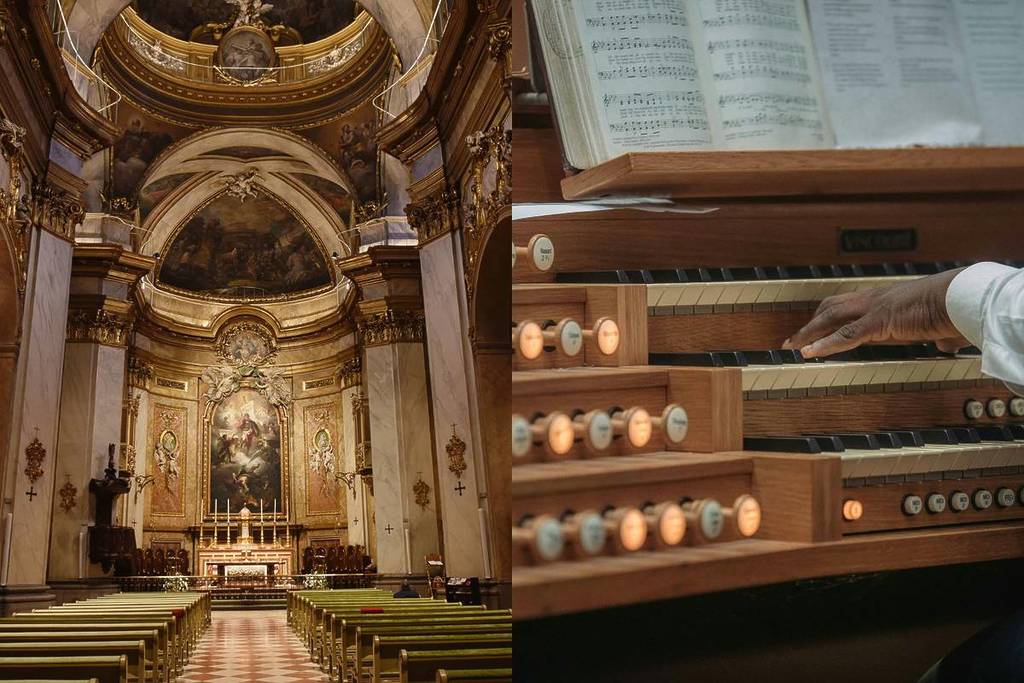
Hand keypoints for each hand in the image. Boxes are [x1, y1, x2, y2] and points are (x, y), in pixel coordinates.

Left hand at [782, 268, 967, 357]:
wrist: (965, 296)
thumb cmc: (959, 308)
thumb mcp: (945, 323)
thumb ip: (940, 335)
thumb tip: (947, 345)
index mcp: (889, 299)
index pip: (850, 305)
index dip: (829, 316)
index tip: (816, 328)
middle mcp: (877, 299)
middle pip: (832, 308)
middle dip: (811, 324)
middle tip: (792, 340)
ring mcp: (876, 308)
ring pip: (831, 319)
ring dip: (809, 333)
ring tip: (792, 347)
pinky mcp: (880, 321)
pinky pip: (845, 335)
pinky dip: (824, 345)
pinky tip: (809, 353)